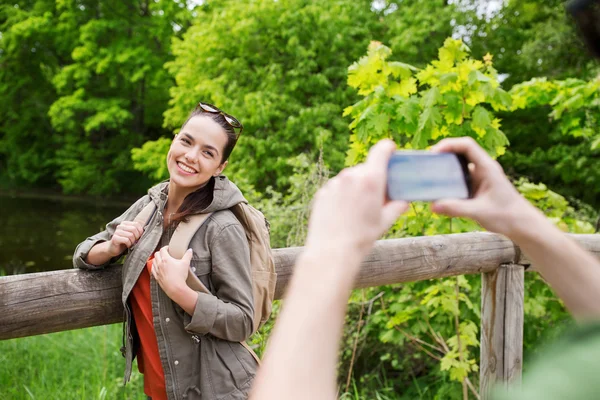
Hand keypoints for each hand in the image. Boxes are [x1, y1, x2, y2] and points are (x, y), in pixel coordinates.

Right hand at [107, 221, 143, 255]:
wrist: (114, 248)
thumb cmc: (125, 241)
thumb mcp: (132, 235)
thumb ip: (137, 231)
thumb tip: (146, 230)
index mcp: (125, 223)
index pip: (137, 224)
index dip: (140, 231)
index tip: (139, 237)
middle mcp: (120, 226)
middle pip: (134, 229)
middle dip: (137, 237)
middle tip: (135, 241)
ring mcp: (117, 232)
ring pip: (131, 235)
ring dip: (133, 241)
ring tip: (131, 243)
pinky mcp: (115, 238)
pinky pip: (126, 240)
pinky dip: (129, 244)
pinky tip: (127, 245)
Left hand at [152, 246, 193, 295]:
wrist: (175, 288)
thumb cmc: (180, 276)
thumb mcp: (186, 264)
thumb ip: (188, 255)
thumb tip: (190, 250)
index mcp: (166, 259)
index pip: (162, 249)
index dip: (166, 247)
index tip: (169, 248)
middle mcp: (159, 264)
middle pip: (156, 254)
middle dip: (161, 252)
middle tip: (165, 253)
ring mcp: (157, 270)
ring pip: (153, 261)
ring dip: (157, 259)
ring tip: (161, 259)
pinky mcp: (156, 277)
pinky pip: (152, 269)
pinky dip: (154, 266)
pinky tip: (158, 267)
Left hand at [305, 139, 408, 259]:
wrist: (332, 251)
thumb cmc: (362, 237)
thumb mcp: (385, 222)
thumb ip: (397, 206)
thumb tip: (404, 201)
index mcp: (371, 179)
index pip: (381, 151)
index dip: (388, 149)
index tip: (391, 151)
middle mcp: (351, 176)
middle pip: (366, 168)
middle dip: (372, 178)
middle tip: (376, 196)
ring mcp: (334, 183)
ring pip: (350, 178)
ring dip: (356, 187)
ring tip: (357, 210)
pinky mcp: (322, 192)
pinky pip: (336, 188)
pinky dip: (342, 195)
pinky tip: (343, 214)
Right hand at [430, 137, 536, 236]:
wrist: (521, 225)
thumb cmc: (506, 216)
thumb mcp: (479, 212)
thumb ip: (456, 208)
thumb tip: (433, 206)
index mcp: (487, 167)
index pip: (467, 145)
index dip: (449, 144)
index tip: (434, 152)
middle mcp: (483, 168)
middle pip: (461, 151)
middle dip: (443, 154)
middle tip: (427, 162)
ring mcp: (480, 177)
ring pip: (459, 165)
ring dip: (445, 167)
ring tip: (429, 174)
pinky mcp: (476, 187)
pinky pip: (460, 177)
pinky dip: (449, 179)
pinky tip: (439, 189)